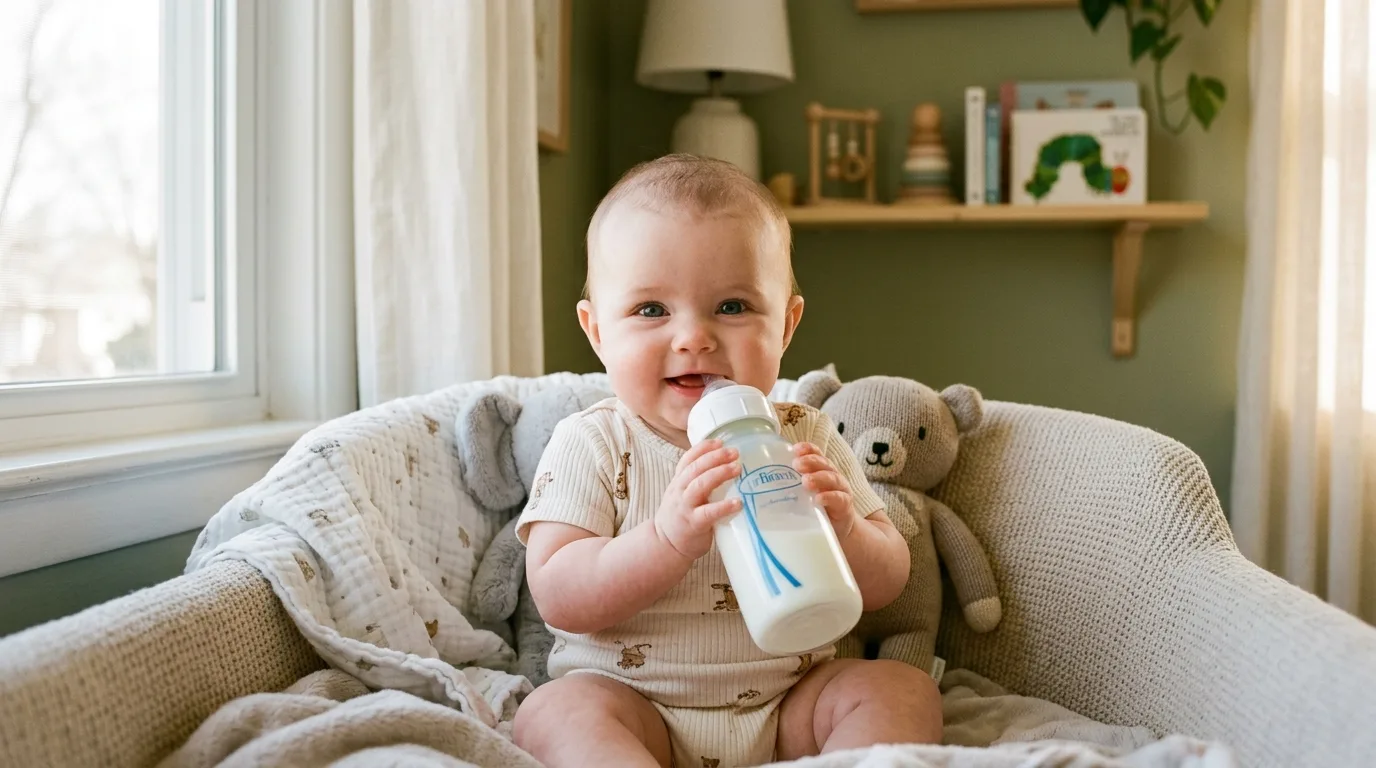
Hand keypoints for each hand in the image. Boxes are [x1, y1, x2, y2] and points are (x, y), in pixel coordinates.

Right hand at [653, 439, 743, 559]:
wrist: (664, 545)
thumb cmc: (680, 517)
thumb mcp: (682, 495)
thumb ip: (697, 482)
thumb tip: (727, 468)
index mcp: (678, 482)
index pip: (688, 459)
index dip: (703, 448)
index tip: (720, 441)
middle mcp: (679, 491)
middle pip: (695, 468)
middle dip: (716, 457)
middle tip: (734, 453)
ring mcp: (685, 507)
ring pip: (700, 485)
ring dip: (719, 474)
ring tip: (737, 469)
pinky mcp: (693, 524)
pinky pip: (708, 512)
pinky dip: (724, 506)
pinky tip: (738, 502)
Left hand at [792, 442, 855, 539]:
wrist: (837, 530)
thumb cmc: (814, 509)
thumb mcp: (800, 496)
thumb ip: (786, 488)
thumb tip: (756, 486)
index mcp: (820, 470)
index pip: (816, 454)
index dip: (807, 449)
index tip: (795, 449)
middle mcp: (832, 476)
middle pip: (824, 463)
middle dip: (810, 461)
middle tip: (797, 464)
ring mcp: (840, 490)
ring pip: (833, 478)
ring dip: (819, 478)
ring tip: (806, 481)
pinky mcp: (844, 506)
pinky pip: (839, 499)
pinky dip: (829, 497)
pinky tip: (819, 499)